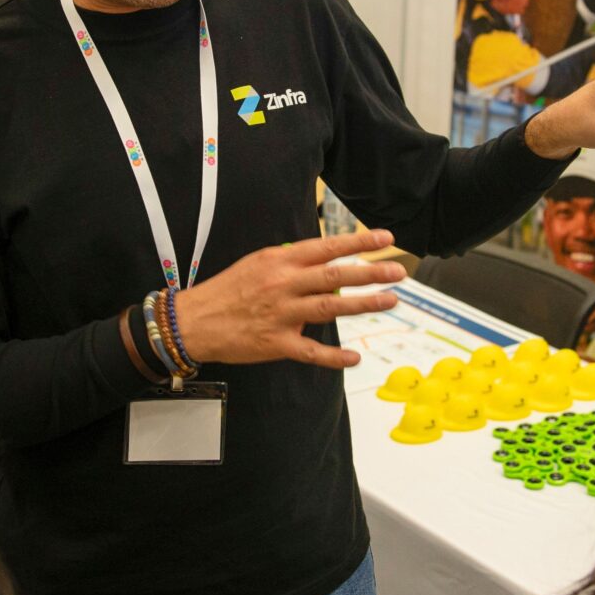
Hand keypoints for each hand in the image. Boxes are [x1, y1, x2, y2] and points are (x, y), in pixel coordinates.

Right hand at [169, 229, 404, 367]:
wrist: (195, 321)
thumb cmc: (228, 290)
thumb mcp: (258, 263)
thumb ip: (292, 263)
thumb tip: (326, 264)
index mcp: (279, 262)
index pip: (326, 248)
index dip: (358, 243)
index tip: (385, 238)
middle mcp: (283, 285)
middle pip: (334, 276)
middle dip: (370, 272)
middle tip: (399, 271)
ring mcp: (281, 315)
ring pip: (329, 307)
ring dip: (363, 304)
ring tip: (390, 300)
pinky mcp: (276, 343)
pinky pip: (310, 351)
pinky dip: (333, 356)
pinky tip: (354, 357)